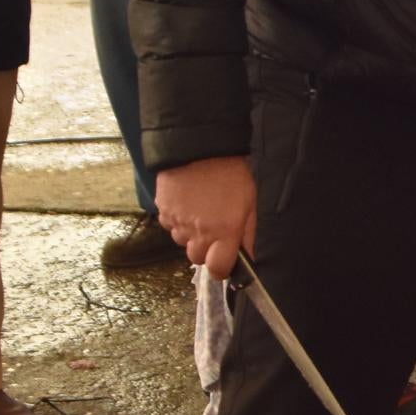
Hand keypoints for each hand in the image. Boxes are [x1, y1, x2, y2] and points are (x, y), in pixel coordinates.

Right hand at [159, 155, 257, 278]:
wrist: (201, 145)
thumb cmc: (232, 171)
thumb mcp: (251, 201)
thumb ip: (251, 233)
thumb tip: (252, 258)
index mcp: (223, 232)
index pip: (217, 270)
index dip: (222, 267)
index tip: (225, 258)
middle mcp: (198, 232)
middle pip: (198, 258)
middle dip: (206, 249)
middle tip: (215, 229)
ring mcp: (177, 222)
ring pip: (182, 242)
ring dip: (191, 234)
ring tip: (201, 212)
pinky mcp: (163, 210)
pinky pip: (170, 226)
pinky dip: (178, 220)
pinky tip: (188, 203)